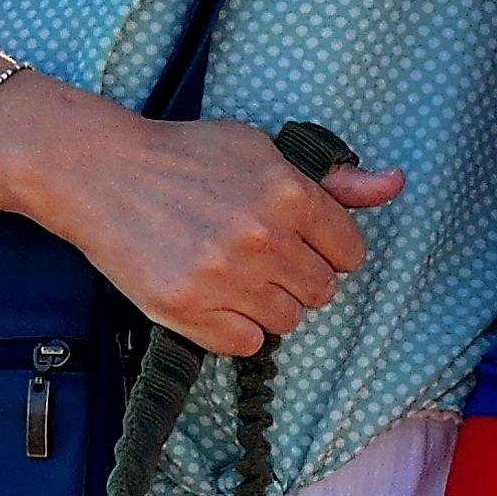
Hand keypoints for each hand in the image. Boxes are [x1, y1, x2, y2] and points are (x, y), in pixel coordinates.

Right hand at [0, 78, 404, 353]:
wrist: (102, 173)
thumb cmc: (186, 157)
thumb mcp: (263, 150)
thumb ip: (333, 178)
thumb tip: (394, 184)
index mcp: (288, 193)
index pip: (349, 252)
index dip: (327, 249)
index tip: (298, 240)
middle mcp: (262, 237)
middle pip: (321, 292)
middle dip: (297, 277)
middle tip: (259, 256)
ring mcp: (224, 277)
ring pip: (286, 321)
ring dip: (267, 304)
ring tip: (233, 274)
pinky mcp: (187, 309)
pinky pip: (246, 344)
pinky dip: (236, 328)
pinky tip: (214, 297)